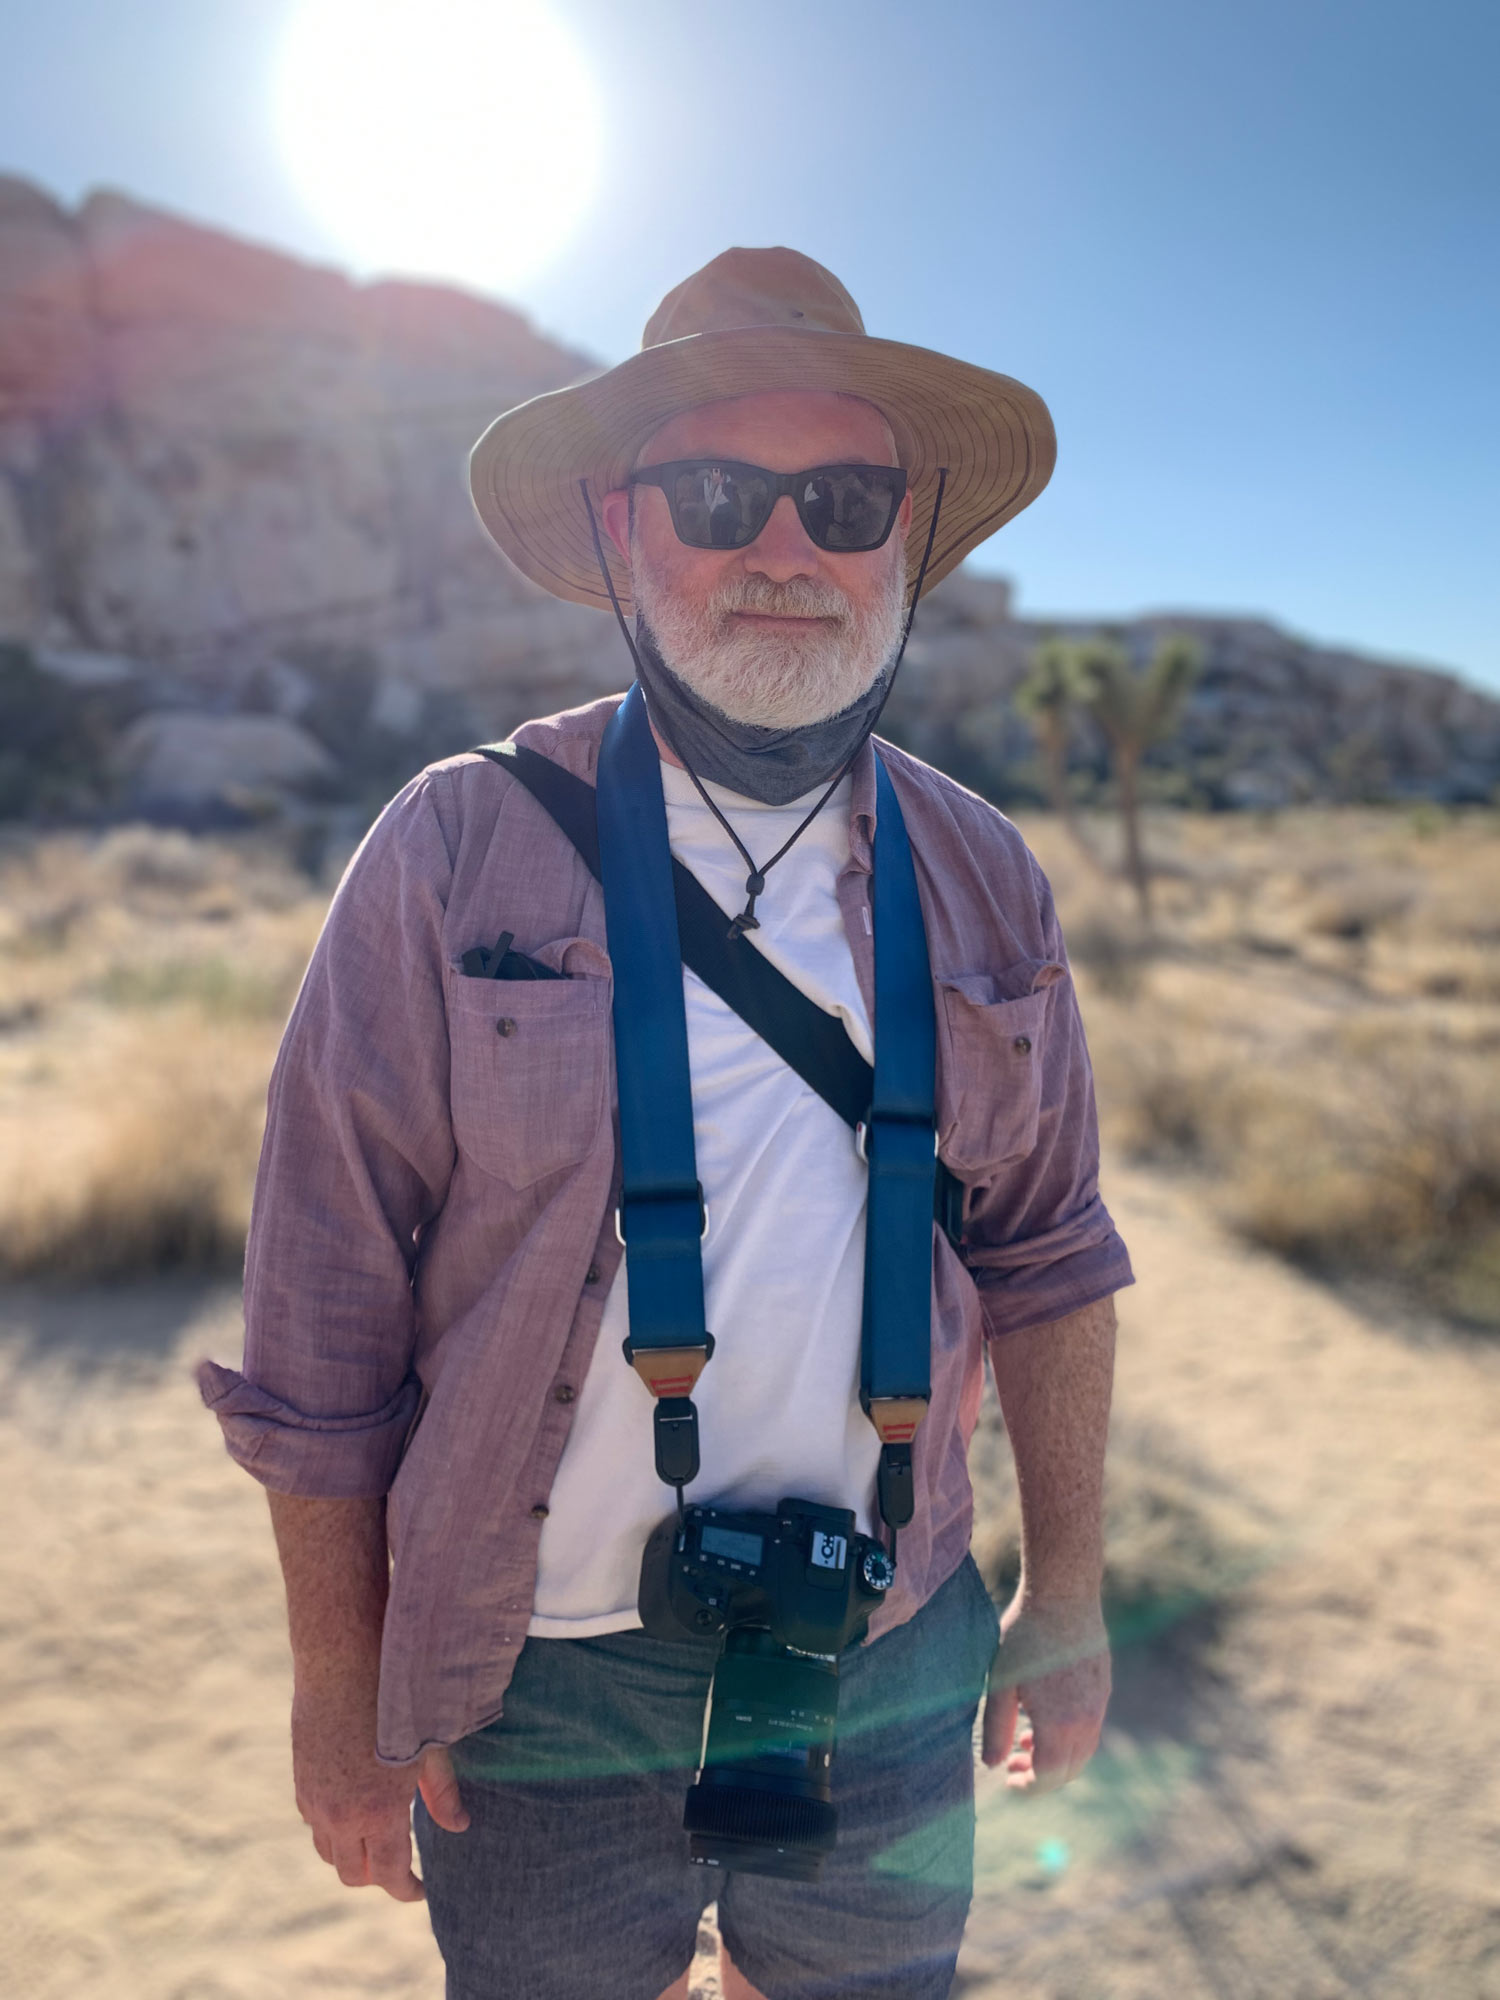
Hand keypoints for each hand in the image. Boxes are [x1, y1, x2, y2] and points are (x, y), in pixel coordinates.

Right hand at [291, 1689, 468, 1900]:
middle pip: (353, 1874)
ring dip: (351, 1853)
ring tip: (376, 1837)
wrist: (344, 1660)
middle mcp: (341, 1815)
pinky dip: (331, 1826)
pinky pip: (313, 1821)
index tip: (421, 1890)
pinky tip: (351, 1806)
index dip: (406, 1890)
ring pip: (327, 1851)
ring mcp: (316, 1799)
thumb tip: (459, 1826)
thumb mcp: (430, 1746)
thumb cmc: (396, 1697)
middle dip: (378, 1877)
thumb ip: (442, 1793)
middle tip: (401, 1865)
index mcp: (378, 1812)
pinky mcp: (300, 1779)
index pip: (389, 1875)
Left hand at [981, 1593, 1110, 1792]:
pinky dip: (1069, 1737)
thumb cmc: (1025, 1637)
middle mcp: (1086, 1720)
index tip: (1008, 1781)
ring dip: (1056, 1756)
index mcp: (1060, 1724)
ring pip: (1082, 1750)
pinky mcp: (1102, 1688)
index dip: (1029, 1787)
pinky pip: (1089, 1728)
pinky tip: (1045, 1717)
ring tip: (1025, 1742)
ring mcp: (1099, 1704)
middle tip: (1012, 1764)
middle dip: (1041, 1776)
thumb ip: (996, 1728)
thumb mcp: (1000, 1683)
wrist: (1063, 1596)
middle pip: (1069, 1770)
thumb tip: (992, 1764)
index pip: (1049, 1777)